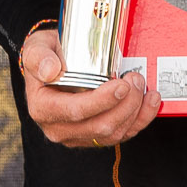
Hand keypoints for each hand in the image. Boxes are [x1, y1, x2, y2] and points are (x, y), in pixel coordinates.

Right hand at [18, 26, 154, 147]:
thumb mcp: (36, 48)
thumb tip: (50, 70)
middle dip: (125, 105)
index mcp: (42, 109)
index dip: (102, 101)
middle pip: (100, 126)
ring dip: (135, 111)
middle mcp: (58, 129)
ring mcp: (78, 136)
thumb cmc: (46, 56)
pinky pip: (123, 135)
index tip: (121, 85)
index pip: (75, 111)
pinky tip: (151, 101)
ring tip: (142, 84)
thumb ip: (39, 56)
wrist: (52, 66)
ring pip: (114, 134)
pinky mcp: (95, 137)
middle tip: (135, 78)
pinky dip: (141, 119)